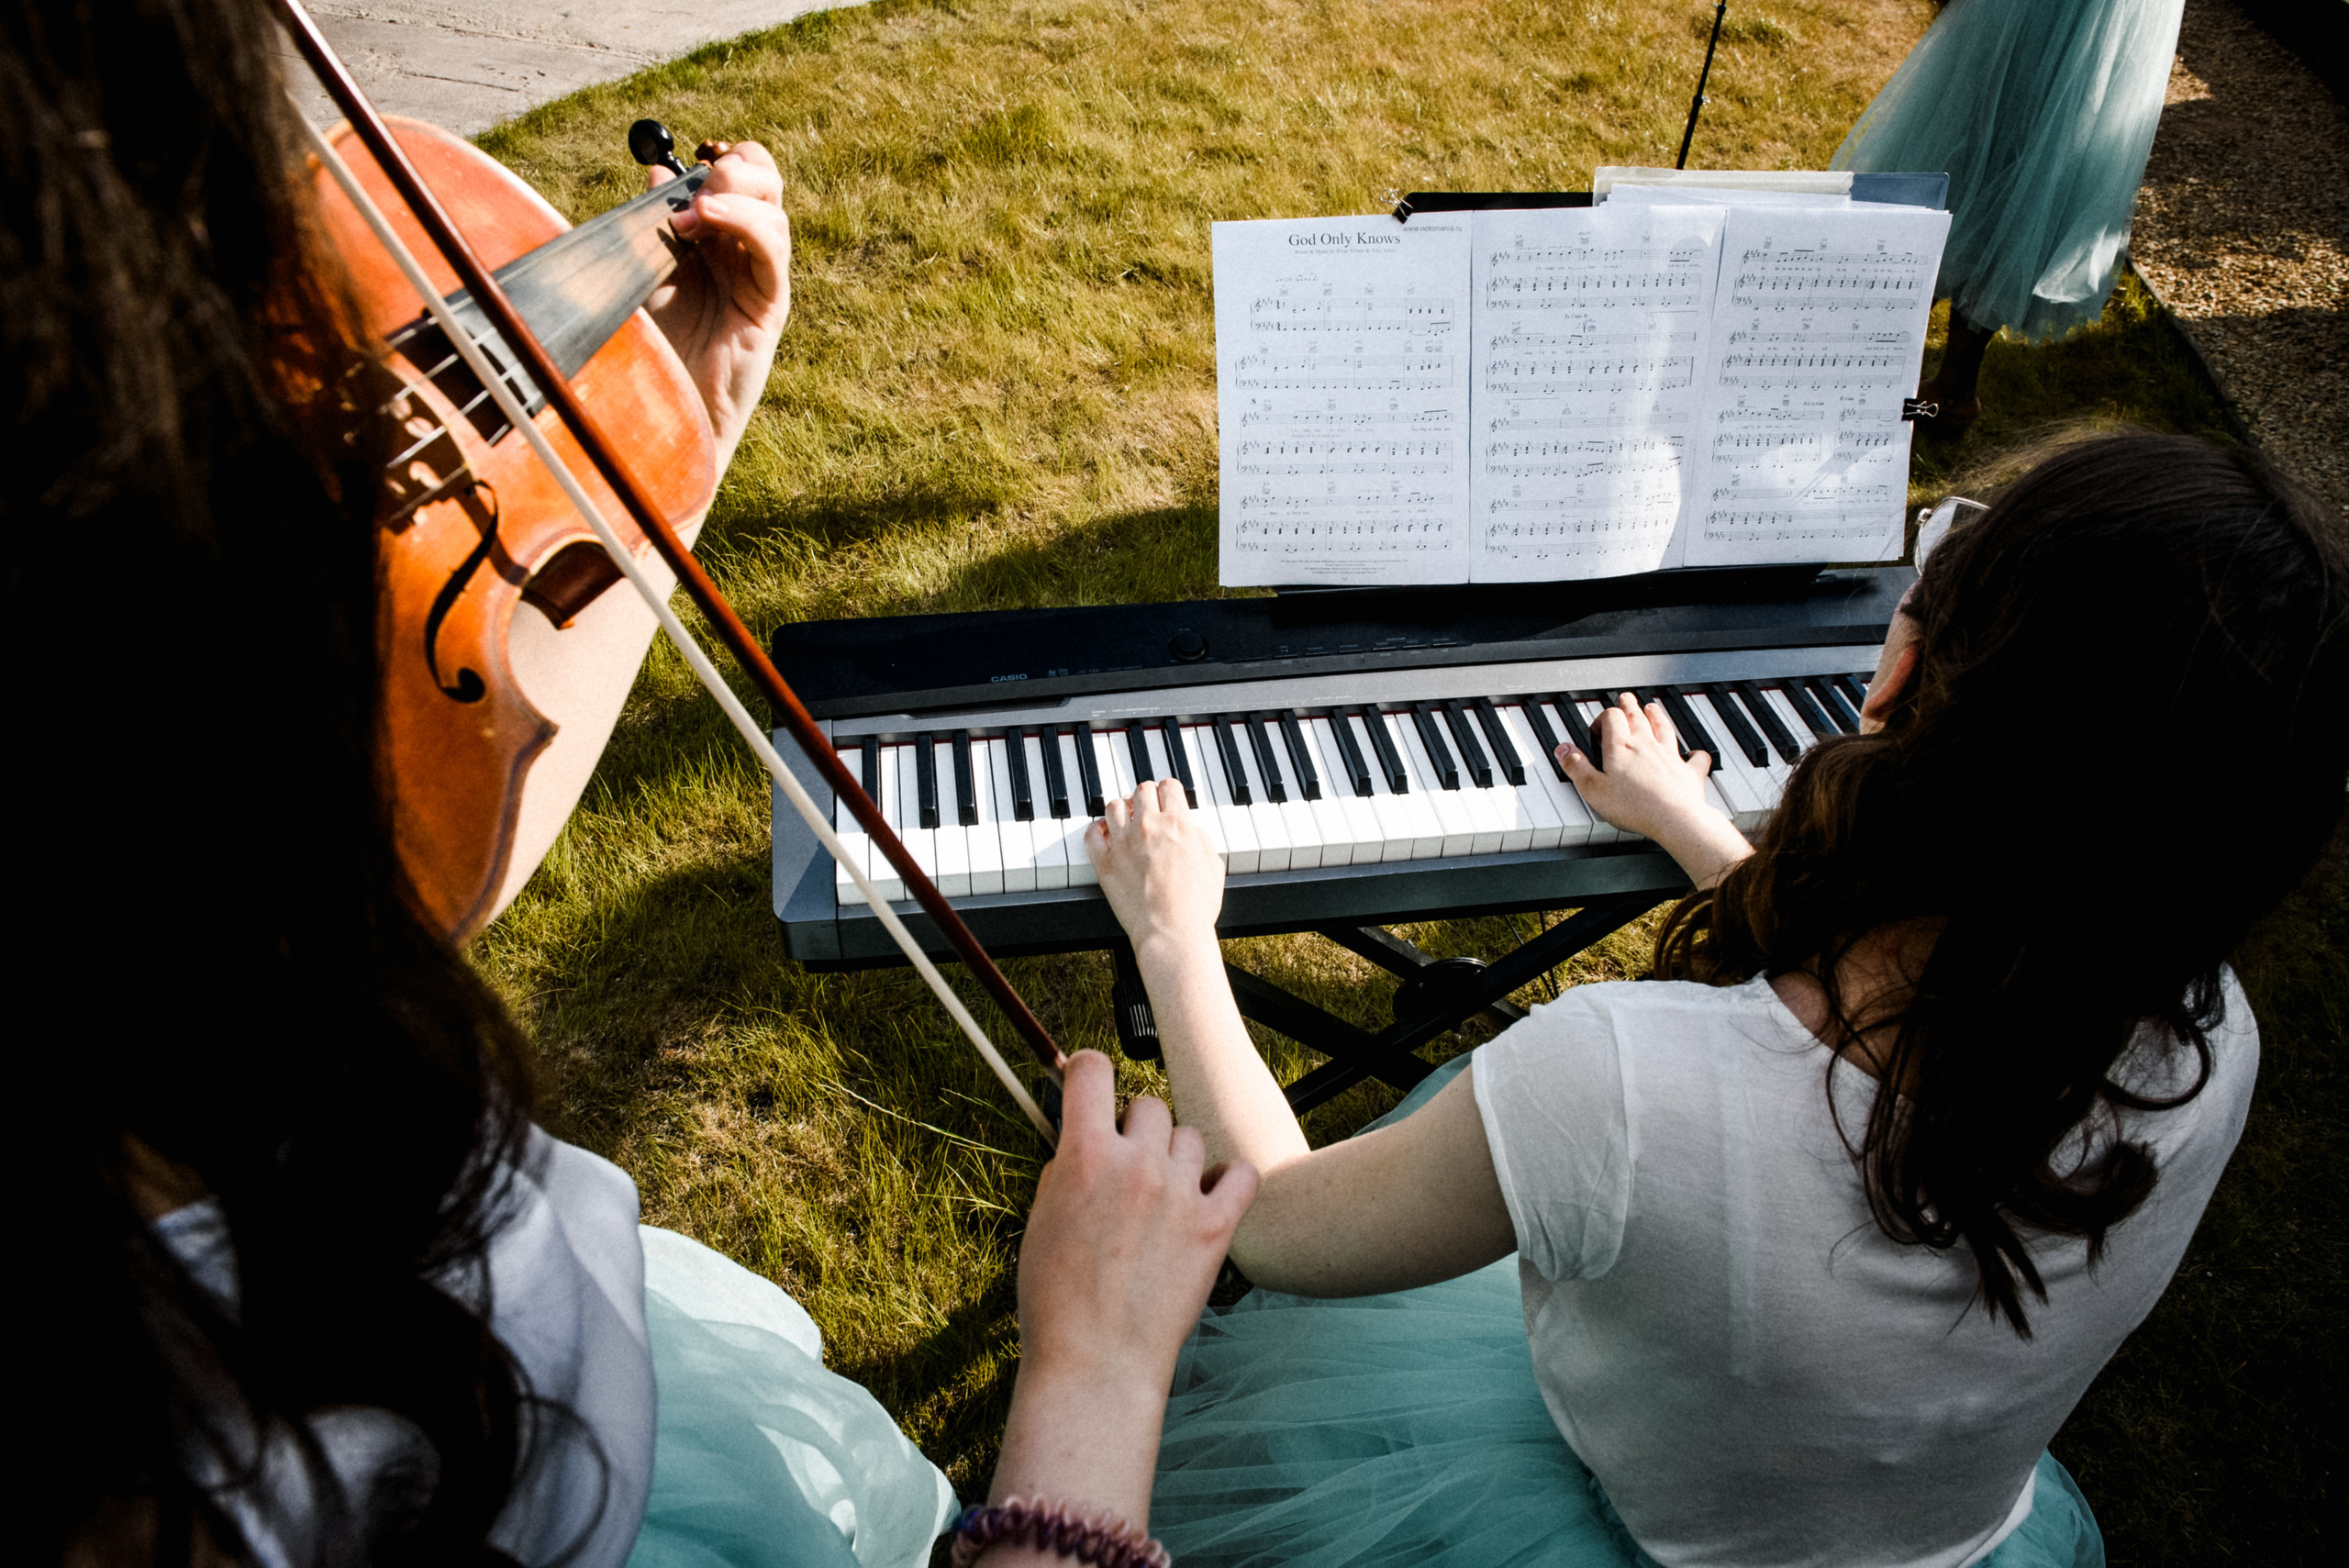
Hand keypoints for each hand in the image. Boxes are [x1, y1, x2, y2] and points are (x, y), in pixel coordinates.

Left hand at [644, 141, 791, 470]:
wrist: (660, 411)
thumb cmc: (647, 349)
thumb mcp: (640, 273)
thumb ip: (651, 223)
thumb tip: (656, 169)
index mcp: (712, 239)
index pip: (738, 176)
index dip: (718, 159)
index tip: (677, 166)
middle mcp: (741, 254)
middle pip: (766, 181)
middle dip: (736, 166)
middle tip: (696, 185)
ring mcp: (759, 279)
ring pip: (774, 210)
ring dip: (733, 196)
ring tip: (689, 218)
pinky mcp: (770, 307)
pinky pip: (774, 252)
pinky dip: (747, 224)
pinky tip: (709, 218)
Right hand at [988, 1052, 1257, 1531]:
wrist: (1096, 1362)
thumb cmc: (1054, 1298)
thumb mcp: (1042, 1217)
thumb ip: (1067, 1166)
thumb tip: (1083, 1133)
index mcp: (1084, 1154)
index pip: (1091, 1071)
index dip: (1085, 1069)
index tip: (1087, 1081)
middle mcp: (1136, 1162)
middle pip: (1148, 1104)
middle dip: (1135, 1126)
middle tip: (1126, 1162)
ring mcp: (1181, 1193)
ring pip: (1189, 1137)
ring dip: (1176, 1156)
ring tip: (1163, 1193)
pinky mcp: (1215, 1226)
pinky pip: (1242, 1175)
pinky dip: (1231, 1180)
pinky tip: (1215, 1195)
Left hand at [1086, 779, 1224, 959]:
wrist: (1172, 932)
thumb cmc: (1196, 906)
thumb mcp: (1214, 865)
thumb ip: (1201, 839)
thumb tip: (1191, 830)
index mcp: (1178, 823)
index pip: (1169, 786)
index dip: (1169, 791)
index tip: (1167, 797)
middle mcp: (1148, 826)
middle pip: (1141, 790)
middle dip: (1146, 796)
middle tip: (1147, 806)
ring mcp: (1123, 843)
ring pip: (1113, 806)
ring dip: (1121, 809)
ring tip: (1125, 818)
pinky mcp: (1104, 863)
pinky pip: (1091, 833)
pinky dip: (1096, 829)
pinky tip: (1103, 832)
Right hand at [1559, 692, 1712, 839]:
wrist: (1673, 818)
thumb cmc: (1633, 806)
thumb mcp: (1593, 789)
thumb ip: (1577, 767)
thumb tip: (1563, 749)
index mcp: (1621, 747)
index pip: (1612, 718)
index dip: (1603, 718)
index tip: (1598, 727)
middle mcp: (1647, 745)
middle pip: (1638, 717)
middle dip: (1630, 706)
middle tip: (1626, 699)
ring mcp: (1670, 756)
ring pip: (1664, 728)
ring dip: (1657, 716)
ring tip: (1653, 708)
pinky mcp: (1689, 773)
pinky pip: (1695, 758)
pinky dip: (1696, 754)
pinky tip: (1696, 752)